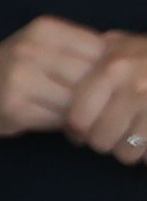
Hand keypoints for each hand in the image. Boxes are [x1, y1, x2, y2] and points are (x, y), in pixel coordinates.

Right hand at [0, 19, 120, 142]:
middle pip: (93, 77)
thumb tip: (131, 69)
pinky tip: (66, 126)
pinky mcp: (15, 107)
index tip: (112, 86)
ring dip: (89, 114)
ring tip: (88, 118)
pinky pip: (61, 119)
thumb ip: (81, 52)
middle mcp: (32, 49)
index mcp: (45, 29)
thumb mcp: (43, 45)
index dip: (113, 72)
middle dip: (103, 96)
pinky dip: (71, 126)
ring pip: (80, 100)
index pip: (102, 50)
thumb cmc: (12, 67)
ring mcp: (21, 78)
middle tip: (105, 108)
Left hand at [59, 36, 146, 168]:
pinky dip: (145, 155)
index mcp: (112, 68)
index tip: (80, 131)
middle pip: (99, 140)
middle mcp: (133, 88)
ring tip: (130, 136)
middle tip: (109, 134)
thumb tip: (61, 77)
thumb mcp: (125, 46)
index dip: (76, 131)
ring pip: (124, 152)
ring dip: (125, 150)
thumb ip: (94, 60)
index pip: (77, 118)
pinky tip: (146, 142)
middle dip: (101, 142)